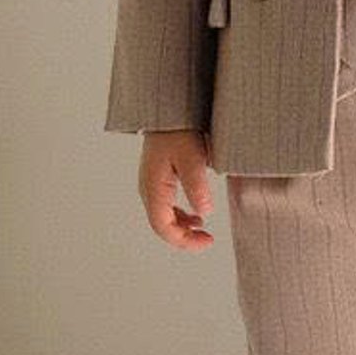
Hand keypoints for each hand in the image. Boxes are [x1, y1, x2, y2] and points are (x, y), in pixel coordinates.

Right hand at [139, 130, 214, 250]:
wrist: (168, 113)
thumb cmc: (178, 131)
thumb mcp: (193, 158)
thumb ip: (197, 186)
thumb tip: (204, 212)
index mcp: (153, 187)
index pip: (163, 226)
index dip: (184, 240)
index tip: (207, 241)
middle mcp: (148, 189)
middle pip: (161, 225)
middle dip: (184, 238)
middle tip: (208, 240)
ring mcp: (151, 185)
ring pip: (162, 217)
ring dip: (182, 228)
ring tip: (203, 231)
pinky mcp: (158, 179)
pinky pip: (165, 206)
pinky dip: (180, 216)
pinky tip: (196, 216)